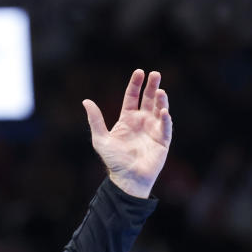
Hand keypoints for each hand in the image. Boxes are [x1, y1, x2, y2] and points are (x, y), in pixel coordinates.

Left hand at [83, 70, 171, 197]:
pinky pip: (165, 127)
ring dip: (160, 100)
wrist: (126, 179)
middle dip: (152, 86)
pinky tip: (163, 112)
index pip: (132, 97)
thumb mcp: (101, 139)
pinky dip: (165, 119)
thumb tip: (86, 101)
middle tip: (155, 74)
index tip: (139, 72)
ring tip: (160, 91)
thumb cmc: (114, 160)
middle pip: (148, 99)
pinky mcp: (163, 141)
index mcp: (127, 119)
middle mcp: (142, 122)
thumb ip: (95, 120)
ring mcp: (153, 130)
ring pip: (159, 110)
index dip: (136, 85)